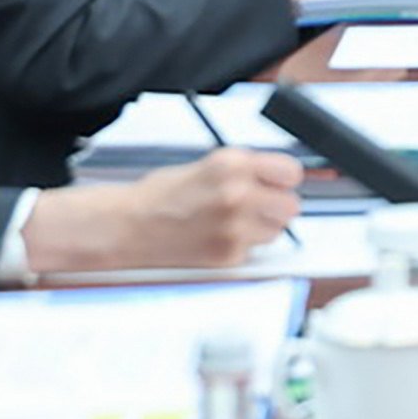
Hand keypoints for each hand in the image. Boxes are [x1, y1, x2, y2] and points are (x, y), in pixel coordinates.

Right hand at [27, 149, 304, 276]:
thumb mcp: (209, 166)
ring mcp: (234, 226)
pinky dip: (242, 247)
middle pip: (291, 206)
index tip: (277, 185)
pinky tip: (216, 238)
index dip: (283, 181)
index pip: (291, 172)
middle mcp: (238, 193)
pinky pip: (253, 251)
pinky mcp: (227, 254)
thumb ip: (247, 171)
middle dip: (276, 207)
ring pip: (277, 231)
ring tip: (233, 224)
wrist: (126, 225)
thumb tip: (279, 179)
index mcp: (234, 164)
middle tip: (256, 208)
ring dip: (262, 228)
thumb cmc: (161, 195)